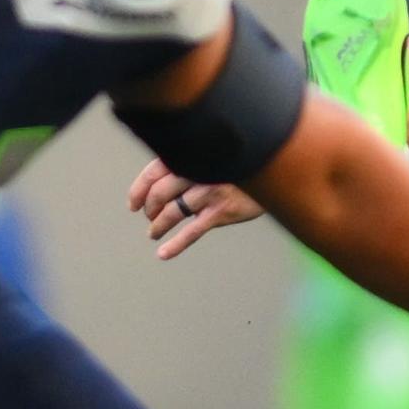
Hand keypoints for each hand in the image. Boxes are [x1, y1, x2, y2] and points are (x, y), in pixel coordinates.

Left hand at [126, 159, 265, 257]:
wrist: (276, 169)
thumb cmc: (238, 163)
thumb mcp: (212, 155)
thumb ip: (188, 163)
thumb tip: (159, 183)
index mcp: (190, 154)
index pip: (152, 172)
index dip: (138, 190)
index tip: (132, 204)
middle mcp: (197, 171)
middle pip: (159, 193)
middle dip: (149, 208)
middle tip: (148, 217)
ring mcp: (209, 192)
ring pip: (172, 212)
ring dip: (158, 226)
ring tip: (152, 233)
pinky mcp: (222, 211)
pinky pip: (192, 231)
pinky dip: (175, 245)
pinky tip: (162, 254)